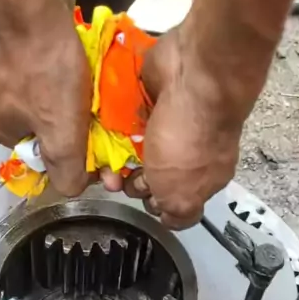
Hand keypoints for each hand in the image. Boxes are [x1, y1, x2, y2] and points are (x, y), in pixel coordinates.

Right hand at [0, 3, 91, 196]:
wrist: (34, 6)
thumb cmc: (46, 71)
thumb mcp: (60, 135)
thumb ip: (66, 172)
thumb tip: (73, 190)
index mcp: (7, 134)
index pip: (48, 163)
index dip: (78, 164)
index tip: (106, 158)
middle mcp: (9, 110)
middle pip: (57, 135)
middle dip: (86, 136)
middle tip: (113, 131)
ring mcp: (20, 81)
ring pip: (63, 108)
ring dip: (87, 110)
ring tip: (107, 103)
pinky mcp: (34, 57)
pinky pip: (63, 82)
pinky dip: (81, 84)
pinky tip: (97, 79)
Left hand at [103, 25, 247, 228]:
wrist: (193, 79)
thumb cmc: (190, 144)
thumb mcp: (182, 197)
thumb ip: (177, 213)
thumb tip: (170, 220)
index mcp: (201, 177)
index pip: (174, 198)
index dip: (152, 203)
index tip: (136, 198)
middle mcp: (186, 151)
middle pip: (147, 173)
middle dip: (126, 179)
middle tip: (111, 177)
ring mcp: (167, 122)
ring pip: (132, 147)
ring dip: (113, 154)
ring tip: (100, 157)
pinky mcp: (150, 95)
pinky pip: (126, 115)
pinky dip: (113, 122)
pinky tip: (97, 130)